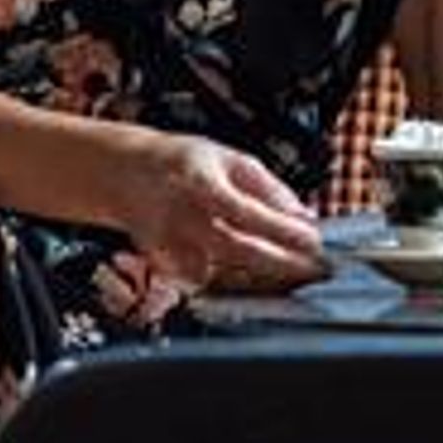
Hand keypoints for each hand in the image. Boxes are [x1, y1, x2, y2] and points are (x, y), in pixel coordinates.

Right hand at [120, 133, 327, 292]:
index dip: (283, 231)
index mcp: (199, 184)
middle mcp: (183, 219)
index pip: (248, 213)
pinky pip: (211, 283)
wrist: (126, 176)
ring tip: (298, 275)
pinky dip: (240, 284)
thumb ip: (269, 188)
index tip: (314, 241)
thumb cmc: (183, 163)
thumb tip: (304, 215)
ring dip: (266, 279)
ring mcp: (171, 248)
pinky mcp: (167, 267)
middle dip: (282, 264)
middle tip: (316, 268)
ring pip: (226, 274)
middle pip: (237, 251)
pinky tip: (263, 280)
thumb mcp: (230, 159)